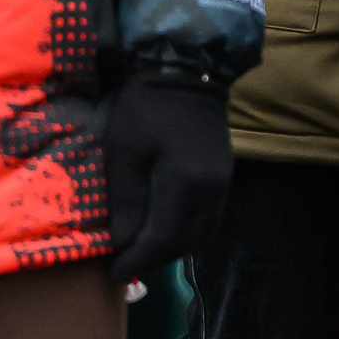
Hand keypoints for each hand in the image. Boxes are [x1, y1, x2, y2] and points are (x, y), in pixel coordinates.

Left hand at [106, 73, 232, 281]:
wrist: (187, 66)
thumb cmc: (147, 104)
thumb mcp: (124, 147)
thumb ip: (125, 198)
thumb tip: (121, 241)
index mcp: (186, 183)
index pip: (161, 239)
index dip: (136, 259)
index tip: (113, 272)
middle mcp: (211, 191)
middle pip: (184, 243)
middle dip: (153, 259)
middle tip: (124, 266)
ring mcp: (223, 184)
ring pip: (199, 234)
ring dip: (170, 249)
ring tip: (141, 252)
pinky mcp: (224, 176)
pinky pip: (207, 218)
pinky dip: (185, 232)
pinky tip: (165, 230)